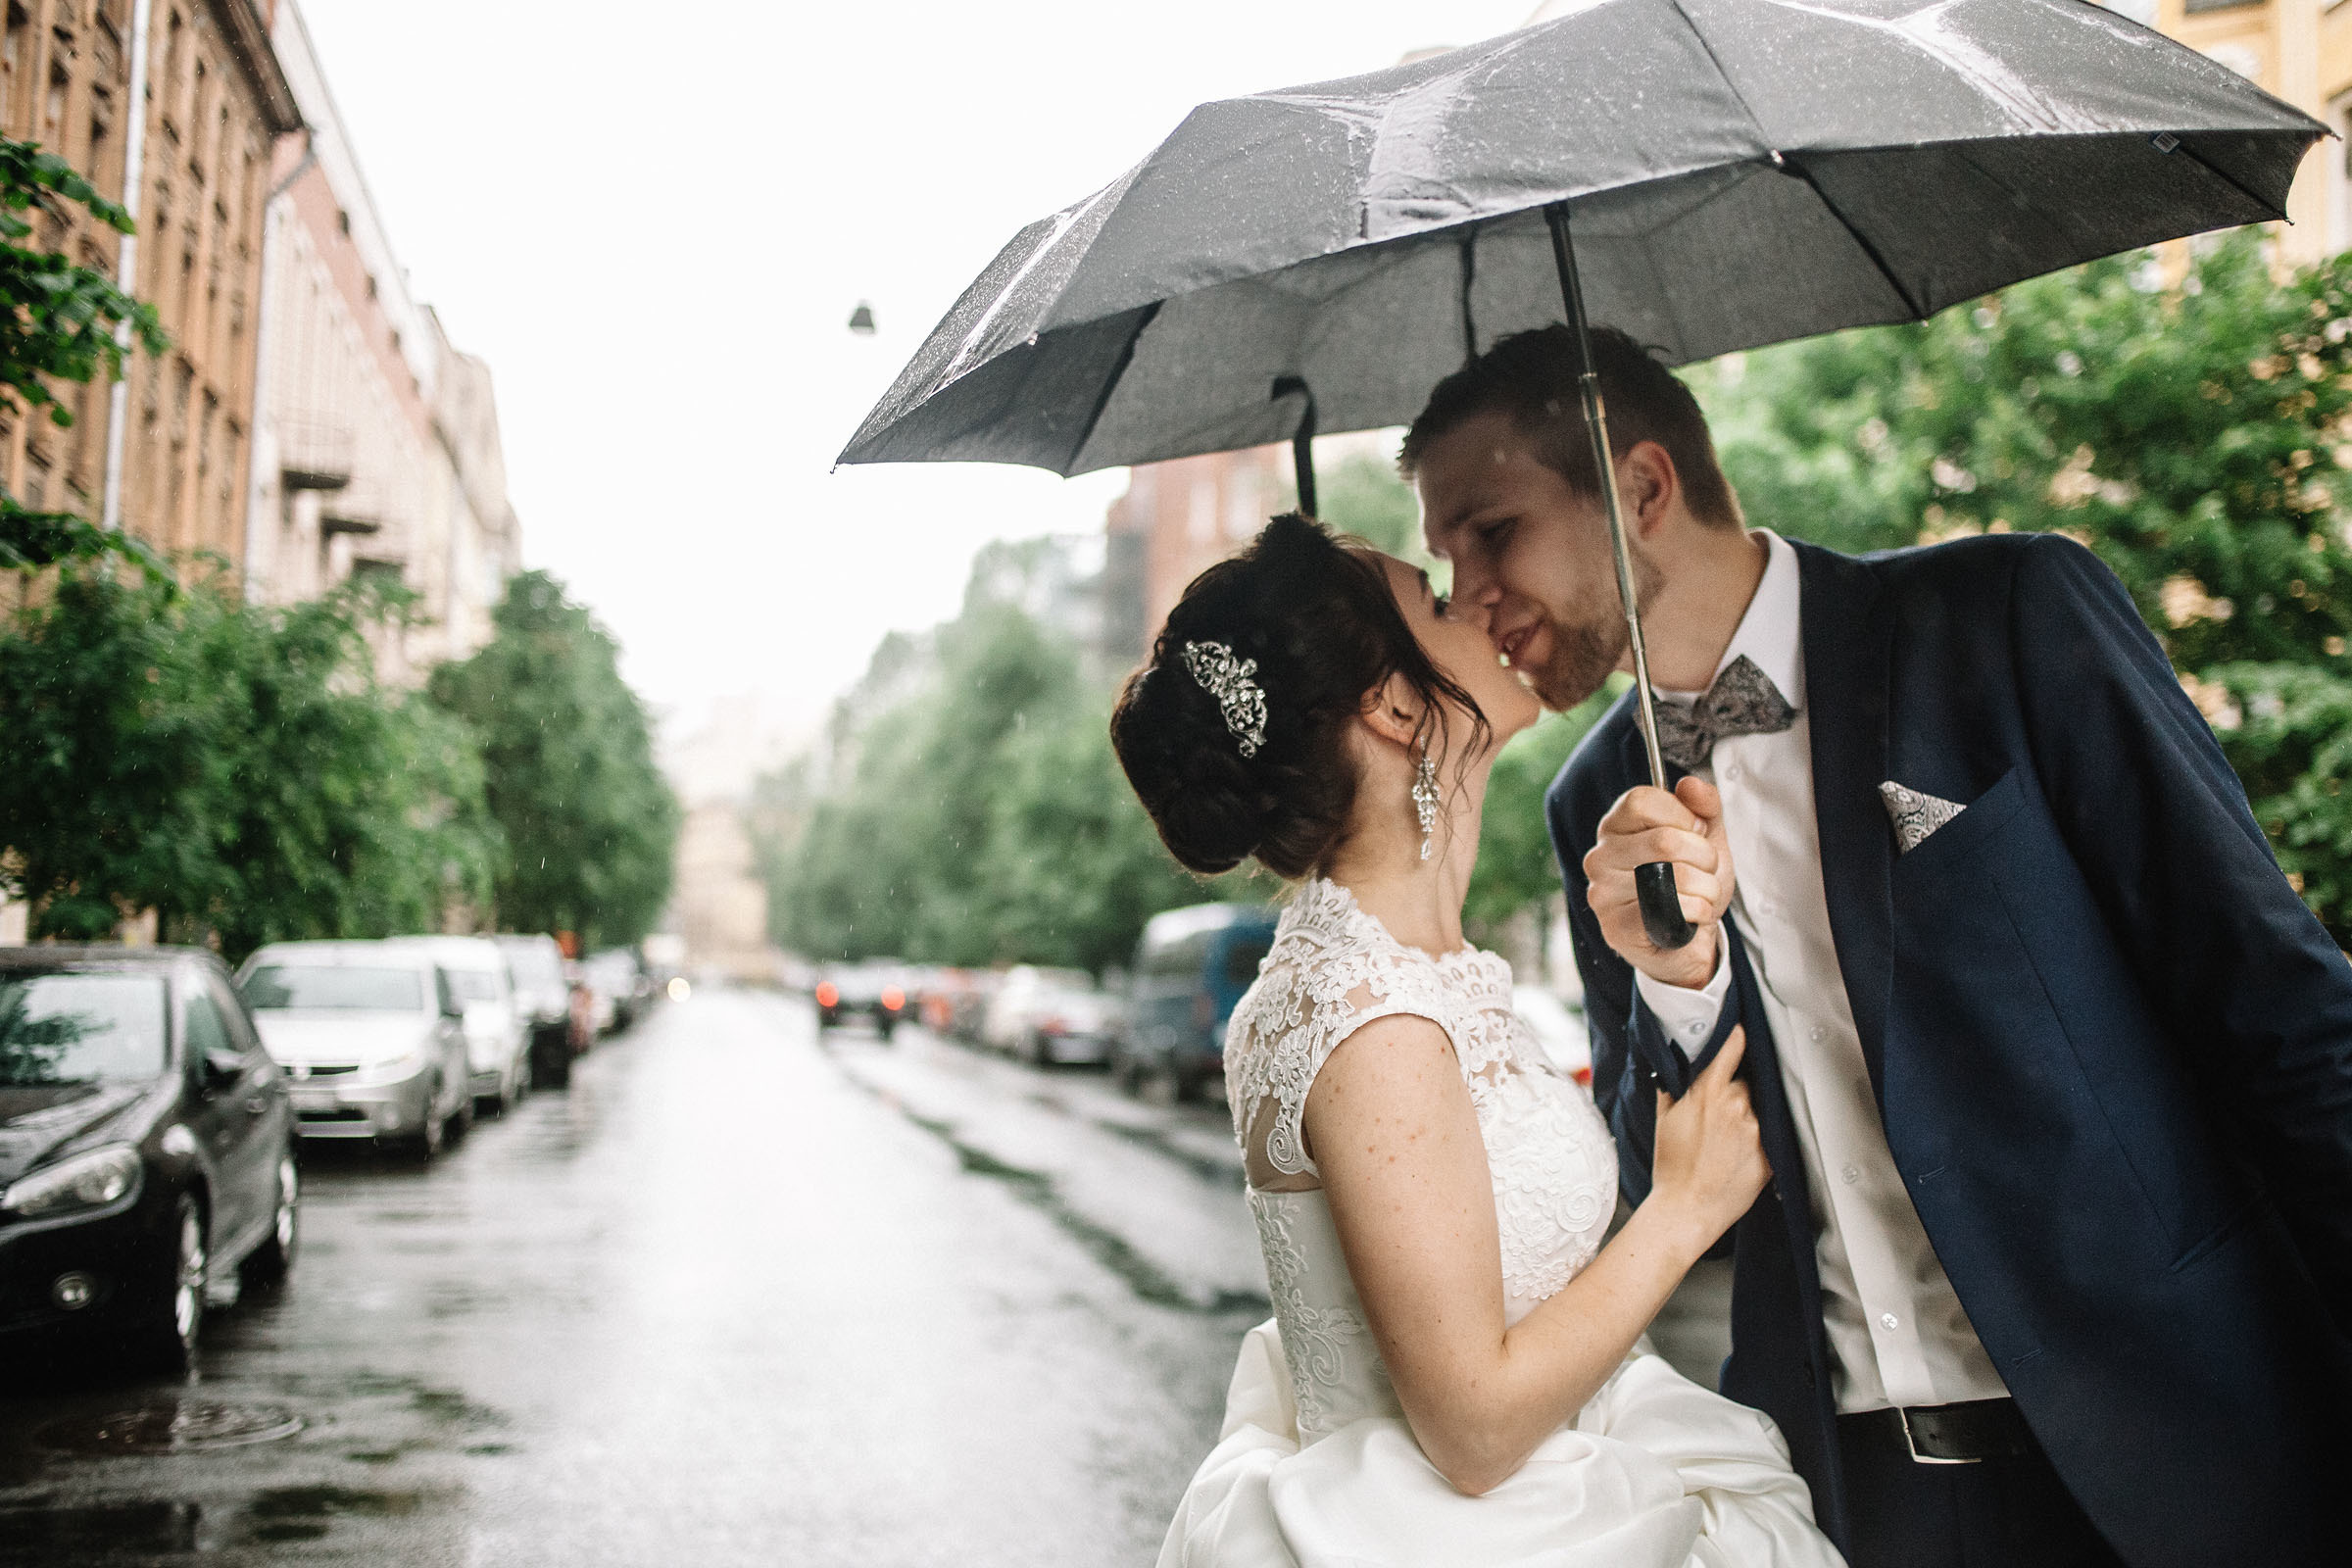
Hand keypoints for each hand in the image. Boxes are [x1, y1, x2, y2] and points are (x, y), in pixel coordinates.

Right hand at [1581, 777, 1734, 987]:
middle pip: (1664, 840)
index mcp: (1615, 828)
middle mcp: (1599, 857)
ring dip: (1705, 888)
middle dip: (1703, 857)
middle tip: (1702, 871)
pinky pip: (1672, 909)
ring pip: (1674, 876)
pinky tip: (1690, 918)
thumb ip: (1704, 806)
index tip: (1694, 833)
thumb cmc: (1690, 885)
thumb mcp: (1705, 838)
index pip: (1642, 801)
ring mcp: (1603, 894)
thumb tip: (1690, 784)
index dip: (1681, 816)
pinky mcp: (1616, 928)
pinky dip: (1697, 913)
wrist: (1688, 940)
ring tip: (1697, 896)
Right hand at [1649, 1027, 1769, 1252]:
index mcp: (1709, 1092)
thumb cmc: (1672, 1165)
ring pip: (1757, 1108)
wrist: (1687, 1208)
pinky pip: (1768, 1134)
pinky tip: (1737, 1154)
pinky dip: (1756, 1138)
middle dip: (1733, 1091)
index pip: (1732, 1047)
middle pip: (1744, 1083)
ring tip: (1725, 1140)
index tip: (1739, 1028)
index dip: (1736, 1035)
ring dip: (1746, 1116)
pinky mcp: (1770, 1153)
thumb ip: (1675, 1085)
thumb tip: (1679, 1063)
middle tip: (1716, 1114)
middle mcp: (1737, 1106)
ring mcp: (1757, 1130)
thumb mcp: (1665, 1118)